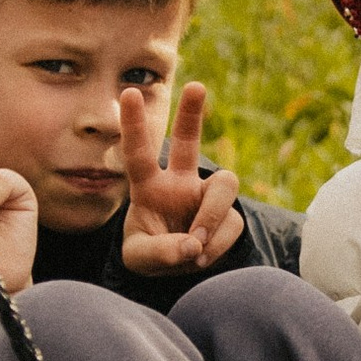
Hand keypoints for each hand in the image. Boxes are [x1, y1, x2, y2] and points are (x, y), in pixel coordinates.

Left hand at [119, 79, 241, 274]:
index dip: (134, 125)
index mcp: (150, 187)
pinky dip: (217, 245)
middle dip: (192, 113)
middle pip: (188, 141)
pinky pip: (231, 223)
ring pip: (224, 184)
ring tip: (197, 244)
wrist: (177, 274)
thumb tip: (194, 243)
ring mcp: (206, 197)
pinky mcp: (229, 215)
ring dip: (212, 216)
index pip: (139, 154)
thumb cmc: (151, 255)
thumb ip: (160, 252)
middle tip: (196, 86)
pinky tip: (201, 257)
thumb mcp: (140, 259)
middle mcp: (180, 183)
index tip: (128, 92)